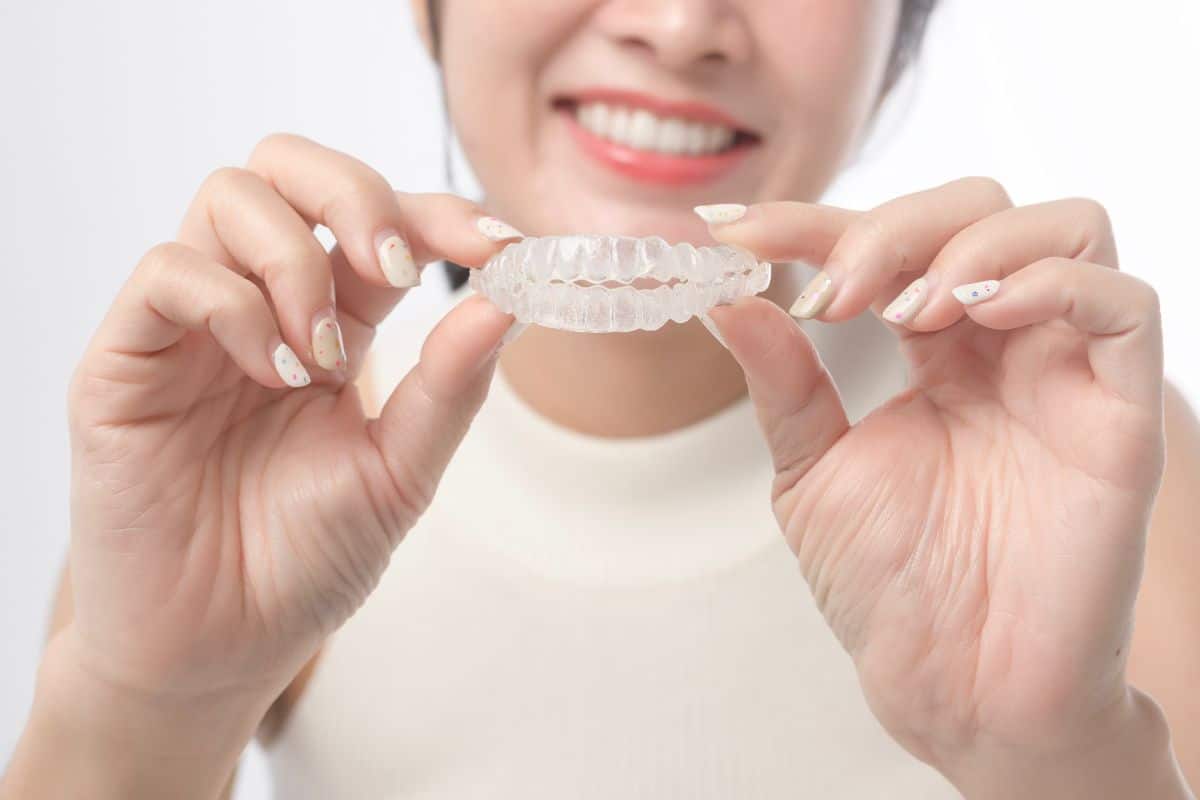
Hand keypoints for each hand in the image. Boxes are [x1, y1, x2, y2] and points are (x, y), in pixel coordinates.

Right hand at [64, 133, 520, 705]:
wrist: (219, 646)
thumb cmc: (306, 561)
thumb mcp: (400, 473)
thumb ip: (450, 387)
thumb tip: (510, 301)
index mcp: (335, 323)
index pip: (380, 223)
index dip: (439, 215)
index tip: (499, 248)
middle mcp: (262, 304)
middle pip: (291, 168)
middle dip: (358, 194)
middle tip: (399, 268)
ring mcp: (192, 325)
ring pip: (230, 199)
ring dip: (296, 263)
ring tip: (320, 362)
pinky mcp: (127, 357)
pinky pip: (170, 273)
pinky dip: (234, 306)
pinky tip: (271, 374)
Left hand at [703, 178, 1168, 781]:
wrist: (951, 685)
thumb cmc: (890, 587)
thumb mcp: (812, 470)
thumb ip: (782, 380)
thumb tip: (723, 296)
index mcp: (935, 355)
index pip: (885, 245)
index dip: (809, 223)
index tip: (731, 233)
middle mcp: (1003, 349)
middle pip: (977, 210)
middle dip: (891, 227)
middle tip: (830, 291)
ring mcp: (1065, 374)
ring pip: (1065, 227)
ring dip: (970, 243)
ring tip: (904, 309)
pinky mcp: (1120, 415)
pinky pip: (1123, 304)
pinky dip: (1050, 282)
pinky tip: (974, 315)